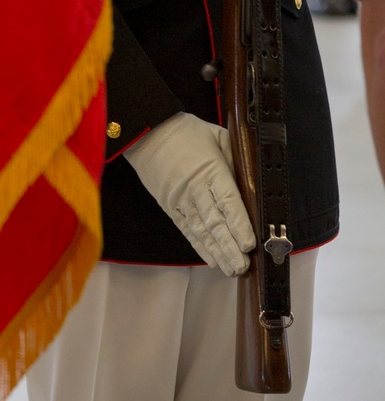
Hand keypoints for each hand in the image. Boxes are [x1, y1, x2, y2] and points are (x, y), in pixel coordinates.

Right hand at [124, 112, 254, 274]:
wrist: (148, 133)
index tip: (249, 243)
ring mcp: (181, 200)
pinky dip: (199, 246)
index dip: (238, 224)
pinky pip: (186, 230)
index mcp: (210, 169)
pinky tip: (211, 259)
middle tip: (243, 265)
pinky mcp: (170, 206)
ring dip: (217, 251)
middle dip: (230, 246)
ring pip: (201, 230)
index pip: (227, 201)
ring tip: (231, 268)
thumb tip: (252, 177)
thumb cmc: (186, 132)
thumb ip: (235, 156)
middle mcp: (195, 189)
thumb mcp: (217, 135)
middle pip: (215, 222)